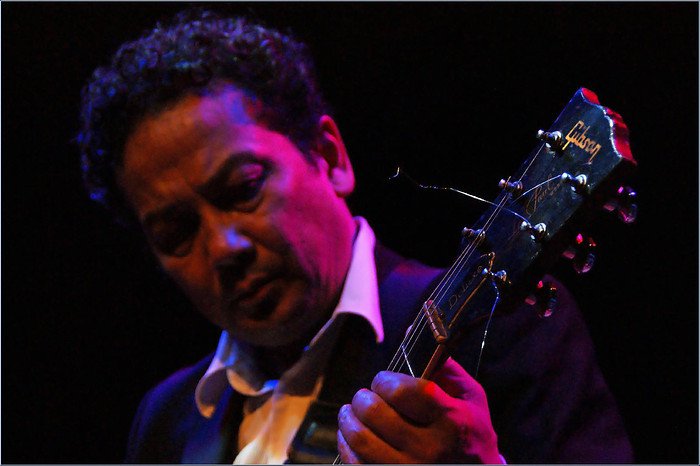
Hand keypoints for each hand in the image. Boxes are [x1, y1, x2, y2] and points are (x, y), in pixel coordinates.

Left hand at [337, 357, 500, 462]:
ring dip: (348, 420)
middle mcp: (430, 448)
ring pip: (360, 440)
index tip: (383, 381)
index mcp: (450, 420)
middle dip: (363, 398)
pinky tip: (351, 436)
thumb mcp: (470, 396)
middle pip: (376, 413)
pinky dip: (346, 446)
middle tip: (365, 396)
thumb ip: (444, 365)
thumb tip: (414, 331)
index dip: (384, 381)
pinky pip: (356, 463)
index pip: (401, 392)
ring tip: (351, 413)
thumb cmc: (472, 432)